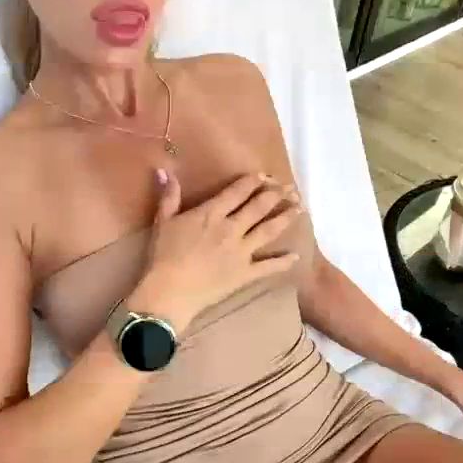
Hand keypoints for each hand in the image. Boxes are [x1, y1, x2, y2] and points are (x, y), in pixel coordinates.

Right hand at [134, 169, 302, 326]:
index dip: (253, 182)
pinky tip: (295, 256)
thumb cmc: (163, 255)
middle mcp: (232, 228)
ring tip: (300, 208)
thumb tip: (165, 171)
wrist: (170, 291)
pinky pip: (268, 266)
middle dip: (276, 195)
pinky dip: (283, 261)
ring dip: (285, 218)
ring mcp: (241, 252)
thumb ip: (169, 196)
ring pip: (269, 230)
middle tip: (290, 188)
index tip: (265, 176)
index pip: (238, 191)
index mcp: (212, 214)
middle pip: (259, 207)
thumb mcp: (163, 221)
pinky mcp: (245, 274)